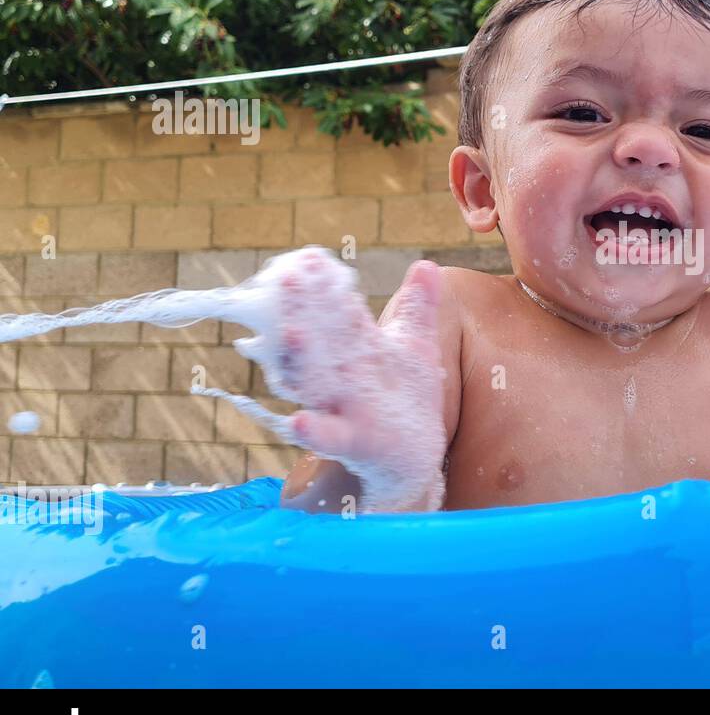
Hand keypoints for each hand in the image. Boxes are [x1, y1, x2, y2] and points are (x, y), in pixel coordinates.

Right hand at [243, 250, 446, 511]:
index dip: (321, 287)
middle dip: (299, 312)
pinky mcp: (353, 440)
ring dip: (300, 360)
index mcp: (356, 348)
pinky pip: (329, 436)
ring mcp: (342, 407)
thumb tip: (425, 263)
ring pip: (313, 382)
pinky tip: (299, 422)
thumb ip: (419, 307)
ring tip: (290, 333)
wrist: (412, 457)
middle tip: (280, 280)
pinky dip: (314, 431)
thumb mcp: (416, 348)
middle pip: (315, 341)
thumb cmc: (408, 396)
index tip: (305, 257)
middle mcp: (340, 375)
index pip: (334, 311)